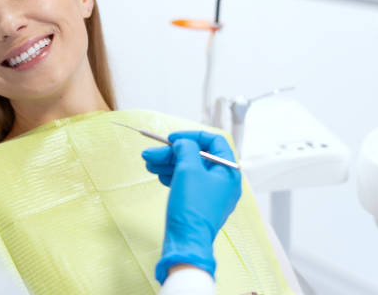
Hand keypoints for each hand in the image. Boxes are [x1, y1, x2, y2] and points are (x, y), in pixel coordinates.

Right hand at [141, 130, 241, 283]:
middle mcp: (224, 182)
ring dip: (168, 164)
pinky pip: (187, 183)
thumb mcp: (189, 169)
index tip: (172, 138)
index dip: (192, 136)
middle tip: (150, 153)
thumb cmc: (192, 205)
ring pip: (189, 170)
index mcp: (229, 171)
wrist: (187, 242)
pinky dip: (173, 176)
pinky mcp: (200, 204)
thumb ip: (187, 149)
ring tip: (149, 164)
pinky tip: (158, 175)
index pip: (214, 142)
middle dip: (172, 153)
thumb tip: (183, 143)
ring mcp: (212, 194)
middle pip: (197, 156)